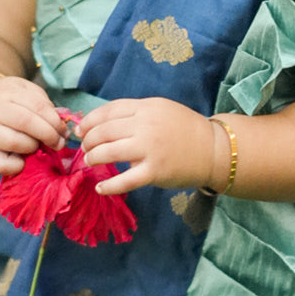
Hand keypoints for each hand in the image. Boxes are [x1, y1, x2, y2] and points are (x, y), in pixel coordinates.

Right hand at [0, 75, 67, 175]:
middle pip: (26, 123)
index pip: (37, 106)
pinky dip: (16, 166)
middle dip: (49, 135)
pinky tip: (22, 160)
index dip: (55, 121)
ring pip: (14, 142)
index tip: (63, 130)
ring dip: (32, 147)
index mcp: (7, 91)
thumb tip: (61, 129)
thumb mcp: (25, 92)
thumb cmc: (8, 101)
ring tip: (35, 145)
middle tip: (59, 142)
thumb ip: (44, 106)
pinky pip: (0, 165)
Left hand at [75, 97, 217, 195]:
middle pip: (105, 131)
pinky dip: (109, 185)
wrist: (213, 149)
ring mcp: (150, 149)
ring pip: (109, 152)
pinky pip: (125, 180)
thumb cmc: (186, 129)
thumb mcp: (161, 110)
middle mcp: (146, 126)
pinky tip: (100, 187)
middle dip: (89, 141)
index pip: (109, 111)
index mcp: (147, 108)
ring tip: (89, 162)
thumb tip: (103, 124)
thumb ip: (136, 114)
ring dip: (94, 158)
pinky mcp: (154, 172)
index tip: (81, 130)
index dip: (90, 121)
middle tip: (85, 148)